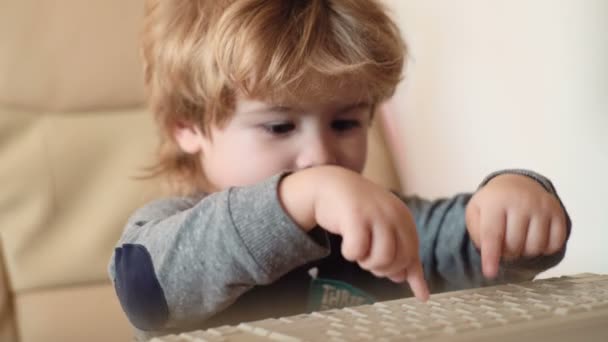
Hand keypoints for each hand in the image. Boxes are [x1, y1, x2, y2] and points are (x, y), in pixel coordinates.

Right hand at [280, 166, 428, 300]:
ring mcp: (375, 214)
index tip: (420, 294)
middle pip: (399, 260)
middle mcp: (394, 214)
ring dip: (366, 262)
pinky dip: (350, 254)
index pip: (412, 253)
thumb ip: (397, 252)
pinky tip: (346, 244)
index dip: (408, 272)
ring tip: (358, 251)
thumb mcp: (382, 228)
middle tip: (368, 260)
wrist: (329, 185)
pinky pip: (357, 251)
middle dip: (383, 269)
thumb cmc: (357, 210)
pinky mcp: (355, 216)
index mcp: (404, 218)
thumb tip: (406, 281)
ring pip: (381, 259)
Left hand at [465, 174, 567, 278]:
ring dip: (525, 253)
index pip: (492, 234)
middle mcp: (521, 202)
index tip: (489, 273)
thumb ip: (477, 233)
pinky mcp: (558, 213)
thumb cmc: (493, 204)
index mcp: (496, 201)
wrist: (518, 184)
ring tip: (518, 242)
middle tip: (504, 247)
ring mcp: (542, 207)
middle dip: (507, 253)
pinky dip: (544, 249)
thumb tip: (490, 253)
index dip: (491, 256)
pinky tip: (534, 240)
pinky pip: (555, 244)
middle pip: (514, 245)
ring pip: (535, 247)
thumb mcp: (476, 212)